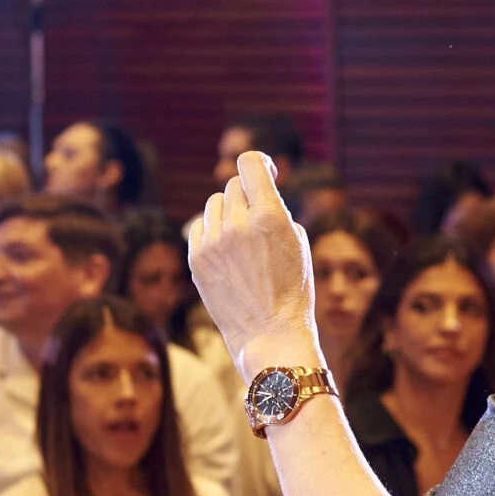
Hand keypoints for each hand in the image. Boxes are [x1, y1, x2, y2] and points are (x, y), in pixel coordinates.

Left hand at [191, 153, 318, 377]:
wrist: (269, 334)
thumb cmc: (292, 289)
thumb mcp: (298, 242)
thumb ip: (276, 211)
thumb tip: (255, 193)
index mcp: (270, 217)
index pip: (250, 164)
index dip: (260, 161)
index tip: (265, 171)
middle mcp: (238, 225)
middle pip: (234, 186)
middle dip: (248, 197)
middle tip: (259, 220)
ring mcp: (214, 242)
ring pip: (215, 204)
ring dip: (229, 213)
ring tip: (243, 239)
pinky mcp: (196, 259)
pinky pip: (200, 227)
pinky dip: (212, 231)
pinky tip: (227, 250)